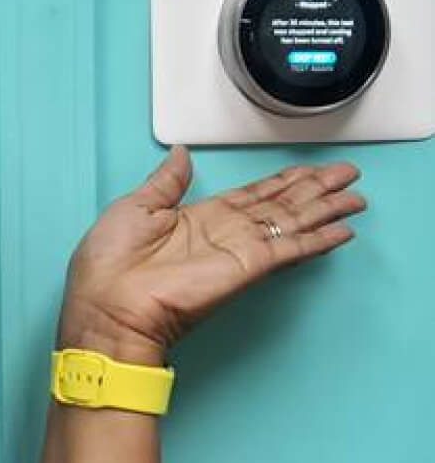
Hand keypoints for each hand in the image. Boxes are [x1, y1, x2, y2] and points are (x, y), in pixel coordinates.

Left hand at [59, 145, 365, 362]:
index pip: (250, 196)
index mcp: (197, 218)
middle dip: (314, 190)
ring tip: (355, 197)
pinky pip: (289, 250)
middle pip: (280, 207)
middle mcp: (223, 234)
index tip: (307, 170)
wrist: (107, 308)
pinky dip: (316, 240)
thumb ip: (165, 182)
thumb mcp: (134, 207)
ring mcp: (237, 252)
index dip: (281, 182)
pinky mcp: (246, 268)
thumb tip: (180, 154)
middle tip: (347, 176)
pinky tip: (341, 232)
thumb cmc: (107, 265)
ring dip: (324, 209)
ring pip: (292, 223)